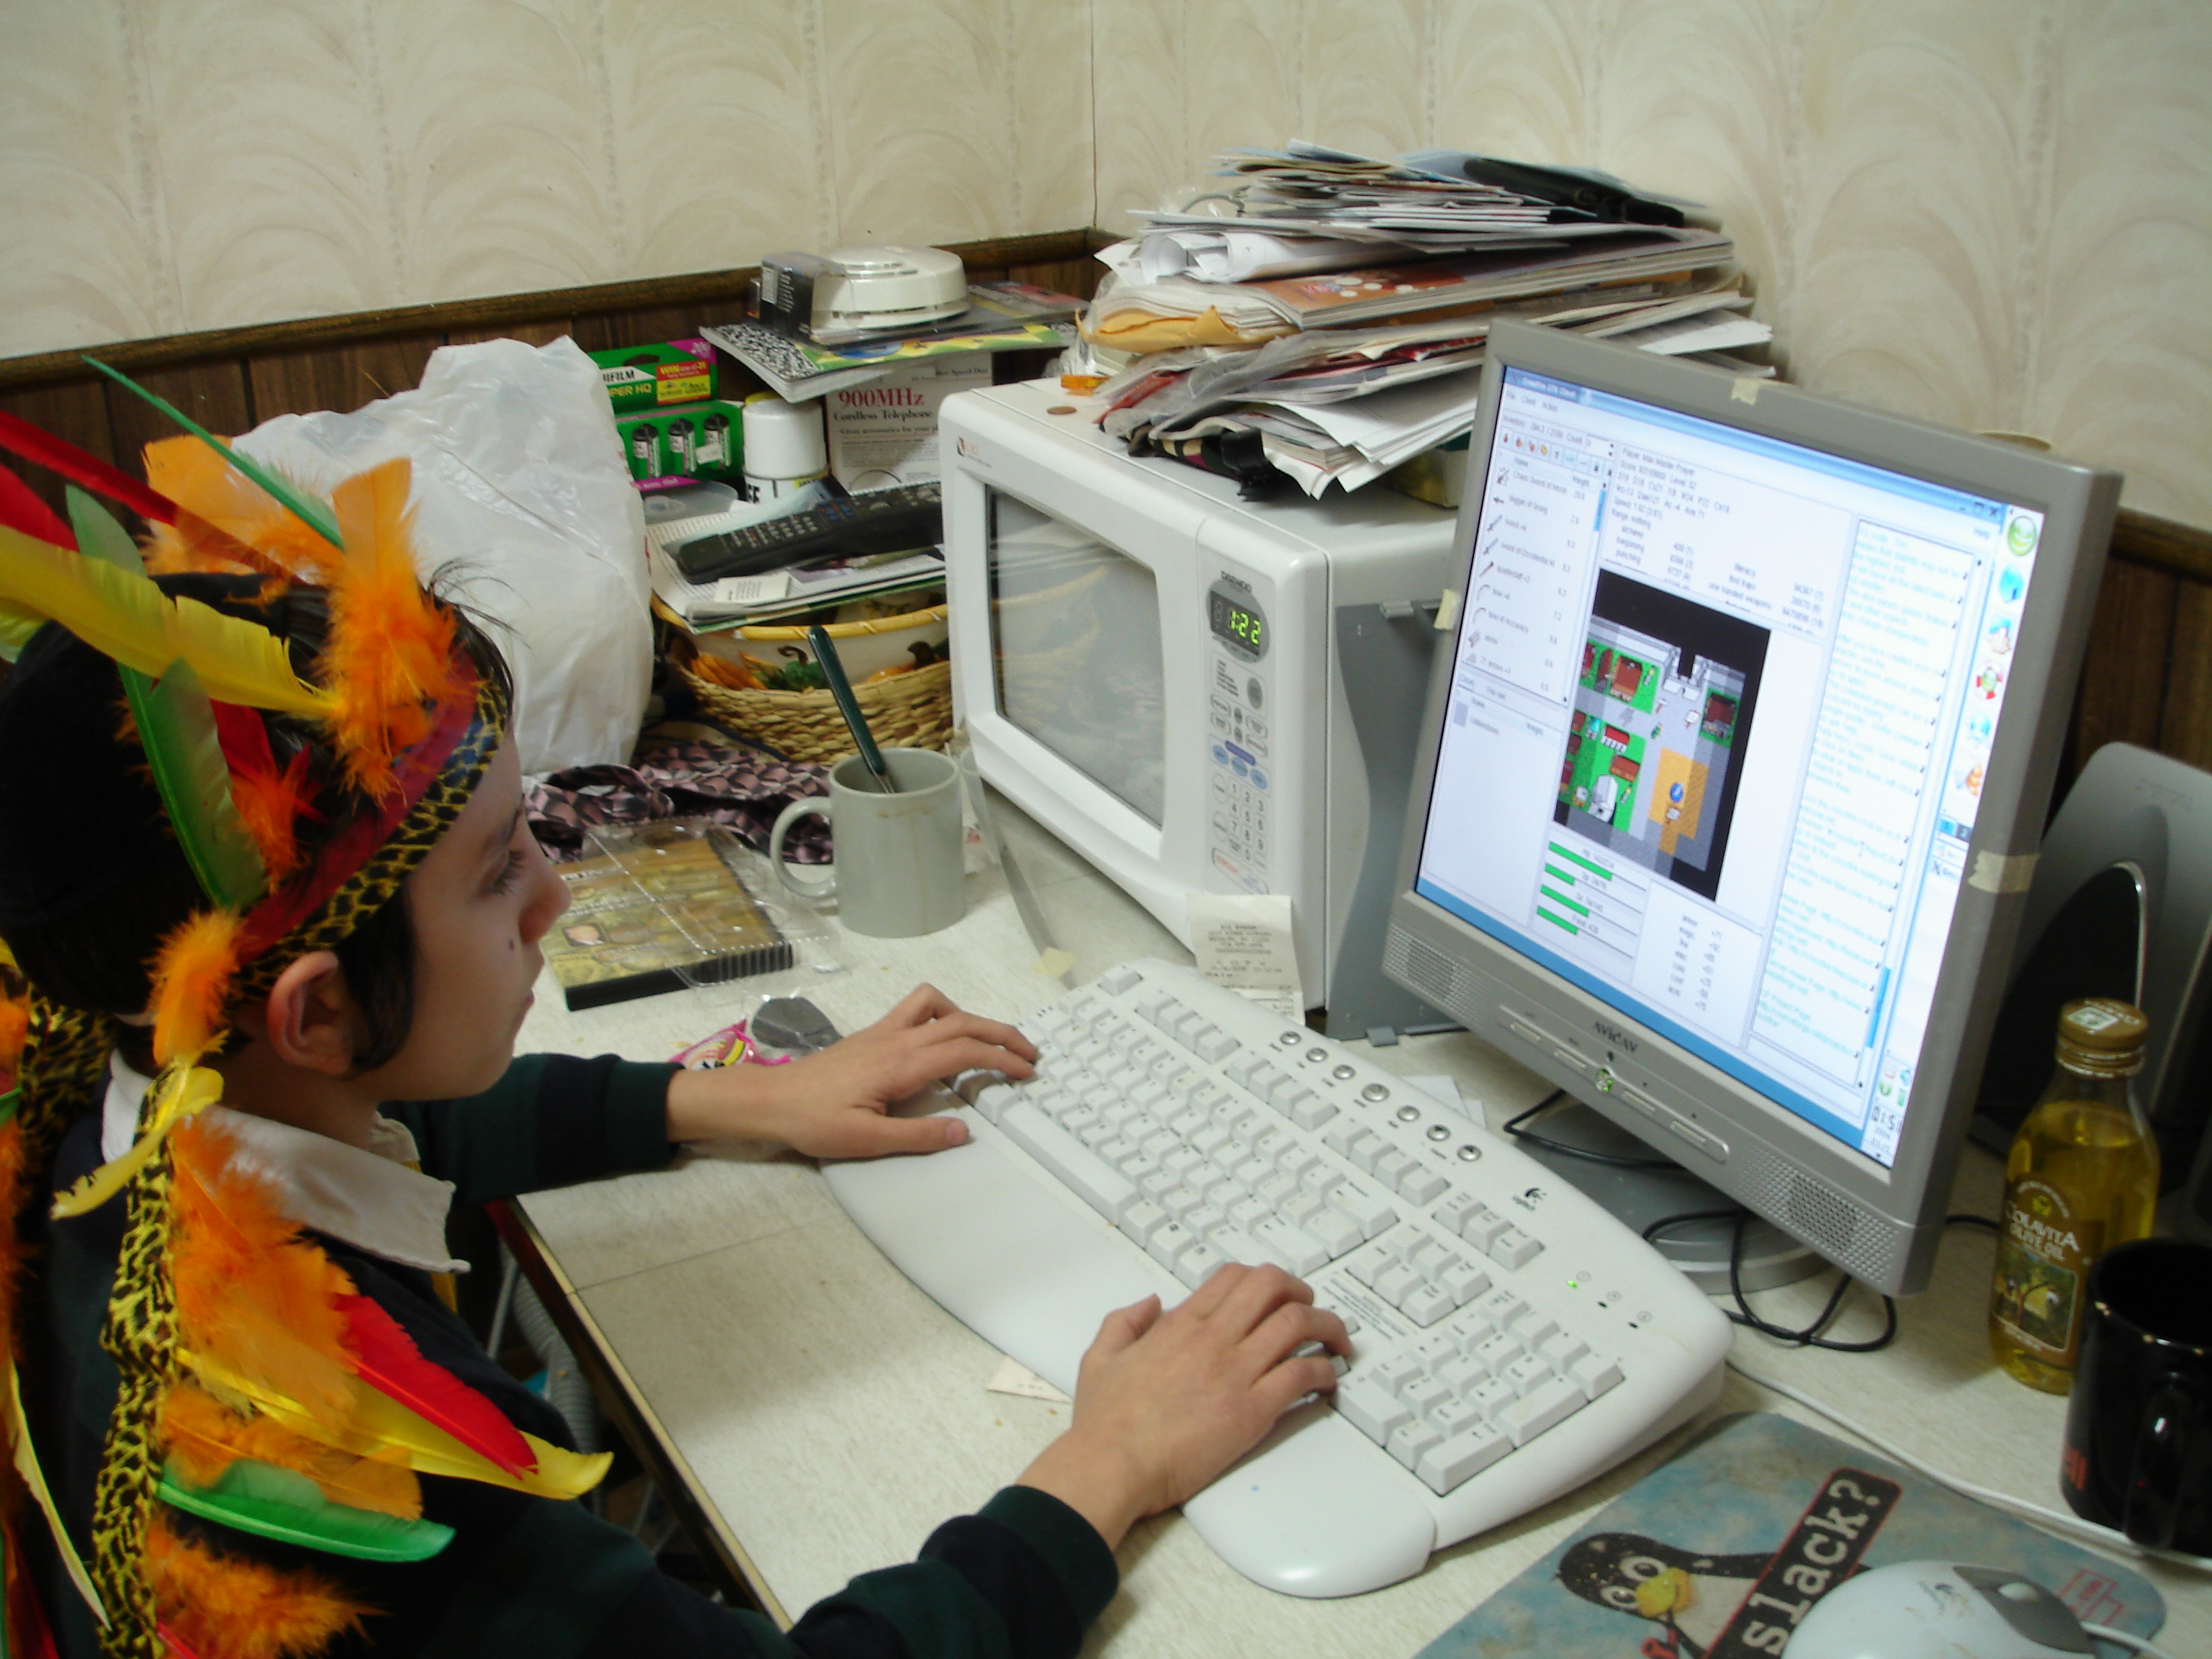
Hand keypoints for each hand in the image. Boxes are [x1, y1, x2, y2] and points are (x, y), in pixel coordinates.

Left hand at [663, 983, 1035, 1157]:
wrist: (771, 1100)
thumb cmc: (813, 1121)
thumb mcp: (866, 1141)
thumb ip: (918, 1137)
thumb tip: (964, 1133)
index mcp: (901, 1063)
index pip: (965, 1051)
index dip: (1002, 1058)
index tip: (1027, 1072)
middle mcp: (897, 1039)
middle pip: (963, 1022)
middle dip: (1002, 1034)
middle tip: (1029, 1054)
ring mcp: (884, 1032)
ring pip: (940, 1006)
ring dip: (972, 1018)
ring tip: (990, 1043)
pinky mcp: (873, 1034)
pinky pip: (917, 1009)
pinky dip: (943, 1014)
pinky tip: (943, 1040)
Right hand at [1014, 1264, 1348, 1550]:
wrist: (1112, 1465)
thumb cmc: (1106, 1424)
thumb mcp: (1100, 1357)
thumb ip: (1124, 1322)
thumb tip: (1150, 1303)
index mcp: (1180, 1325)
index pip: (1234, 1277)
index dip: (1263, 1279)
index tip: (1275, 1294)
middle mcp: (1212, 1339)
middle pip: (1273, 1286)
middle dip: (1301, 1291)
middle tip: (1311, 1308)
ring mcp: (1235, 1371)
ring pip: (1297, 1322)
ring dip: (1326, 1326)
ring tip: (1336, 1341)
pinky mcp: (1252, 1409)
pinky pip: (1302, 1374)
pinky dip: (1324, 1371)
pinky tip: (1327, 1381)